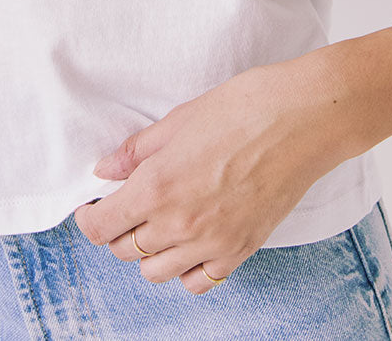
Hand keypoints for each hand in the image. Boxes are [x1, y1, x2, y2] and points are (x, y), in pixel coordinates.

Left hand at [72, 49, 353, 293]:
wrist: (302, 119)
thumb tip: (106, 170)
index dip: (89, 218)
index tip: (90, 208)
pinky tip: (189, 243)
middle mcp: (179, 223)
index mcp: (157, 186)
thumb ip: (137, 150)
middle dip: (117, 230)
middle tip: (125, 206)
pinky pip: (198, 282)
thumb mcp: (179, 119)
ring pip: (156, 273)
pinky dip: (186, 269)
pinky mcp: (240, 251)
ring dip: (148, 251)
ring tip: (157, 223)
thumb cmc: (243, 108)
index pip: (102, 226)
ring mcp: (211, 243)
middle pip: (125, 250)